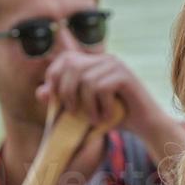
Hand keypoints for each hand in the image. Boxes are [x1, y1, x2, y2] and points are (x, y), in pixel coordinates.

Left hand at [37, 52, 154, 131]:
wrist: (145, 125)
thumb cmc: (114, 117)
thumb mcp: (85, 109)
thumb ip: (63, 100)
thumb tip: (40, 92)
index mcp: (94, 63)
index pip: (65, 59)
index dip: (54, 77)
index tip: (55, 100)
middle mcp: (105, 59)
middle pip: (72, 66)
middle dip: (67, 92)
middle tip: (72, 112)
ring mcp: (116, 65)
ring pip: (86, 80)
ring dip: (87, 105)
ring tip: (93, 119)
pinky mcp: (125, 76)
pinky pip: (101, 88)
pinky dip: (101, 107)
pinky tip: (106, 116)